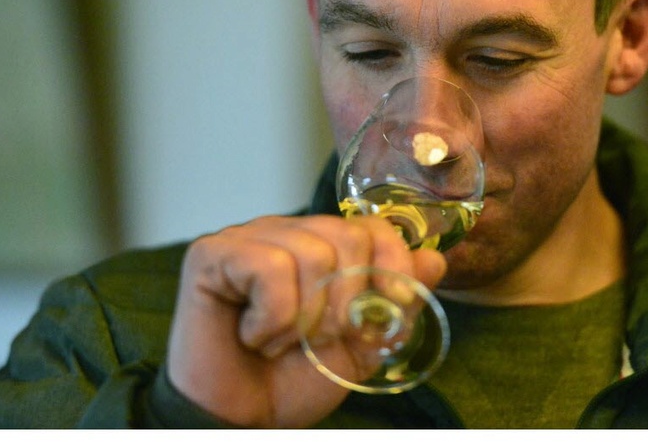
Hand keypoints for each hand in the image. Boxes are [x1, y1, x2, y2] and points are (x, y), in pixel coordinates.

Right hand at [166, 214, 445, 427]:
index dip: (393, 265)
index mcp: (322, 245)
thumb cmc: (296, 378)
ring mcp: (247, 237)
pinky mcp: (212, 253)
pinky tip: (255, 335)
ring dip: (306, 317)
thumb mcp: (363, 345)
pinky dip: (272, 317)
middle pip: (346, 237)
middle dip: (346, 304)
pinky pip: (268, 267)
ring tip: (285, 341)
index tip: (394, 306)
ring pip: (310, 253)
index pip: (373, 227)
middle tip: (322, 338)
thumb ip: (397, 303)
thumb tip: (435, 259)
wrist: (242, 420)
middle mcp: (286, 232)